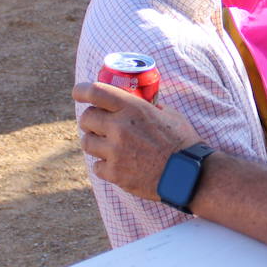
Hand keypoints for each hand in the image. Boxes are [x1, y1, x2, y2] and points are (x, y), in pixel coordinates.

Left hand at [74, 82, 200, 200]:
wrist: (188, 175)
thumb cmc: (183, 143)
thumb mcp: (170, 115)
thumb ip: (150, 107)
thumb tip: (140, 102)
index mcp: (133, 108)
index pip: (96, 92)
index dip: (82, 90)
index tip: (78, 92)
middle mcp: (119, 127)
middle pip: (86, 118)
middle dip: (90, 120)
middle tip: (98, 125)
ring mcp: (115, 151)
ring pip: (87, 142)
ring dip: (95, 142)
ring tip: (108, 146)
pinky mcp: (114, 173)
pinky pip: (97, 166)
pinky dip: (104, 165)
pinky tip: (118, 165)